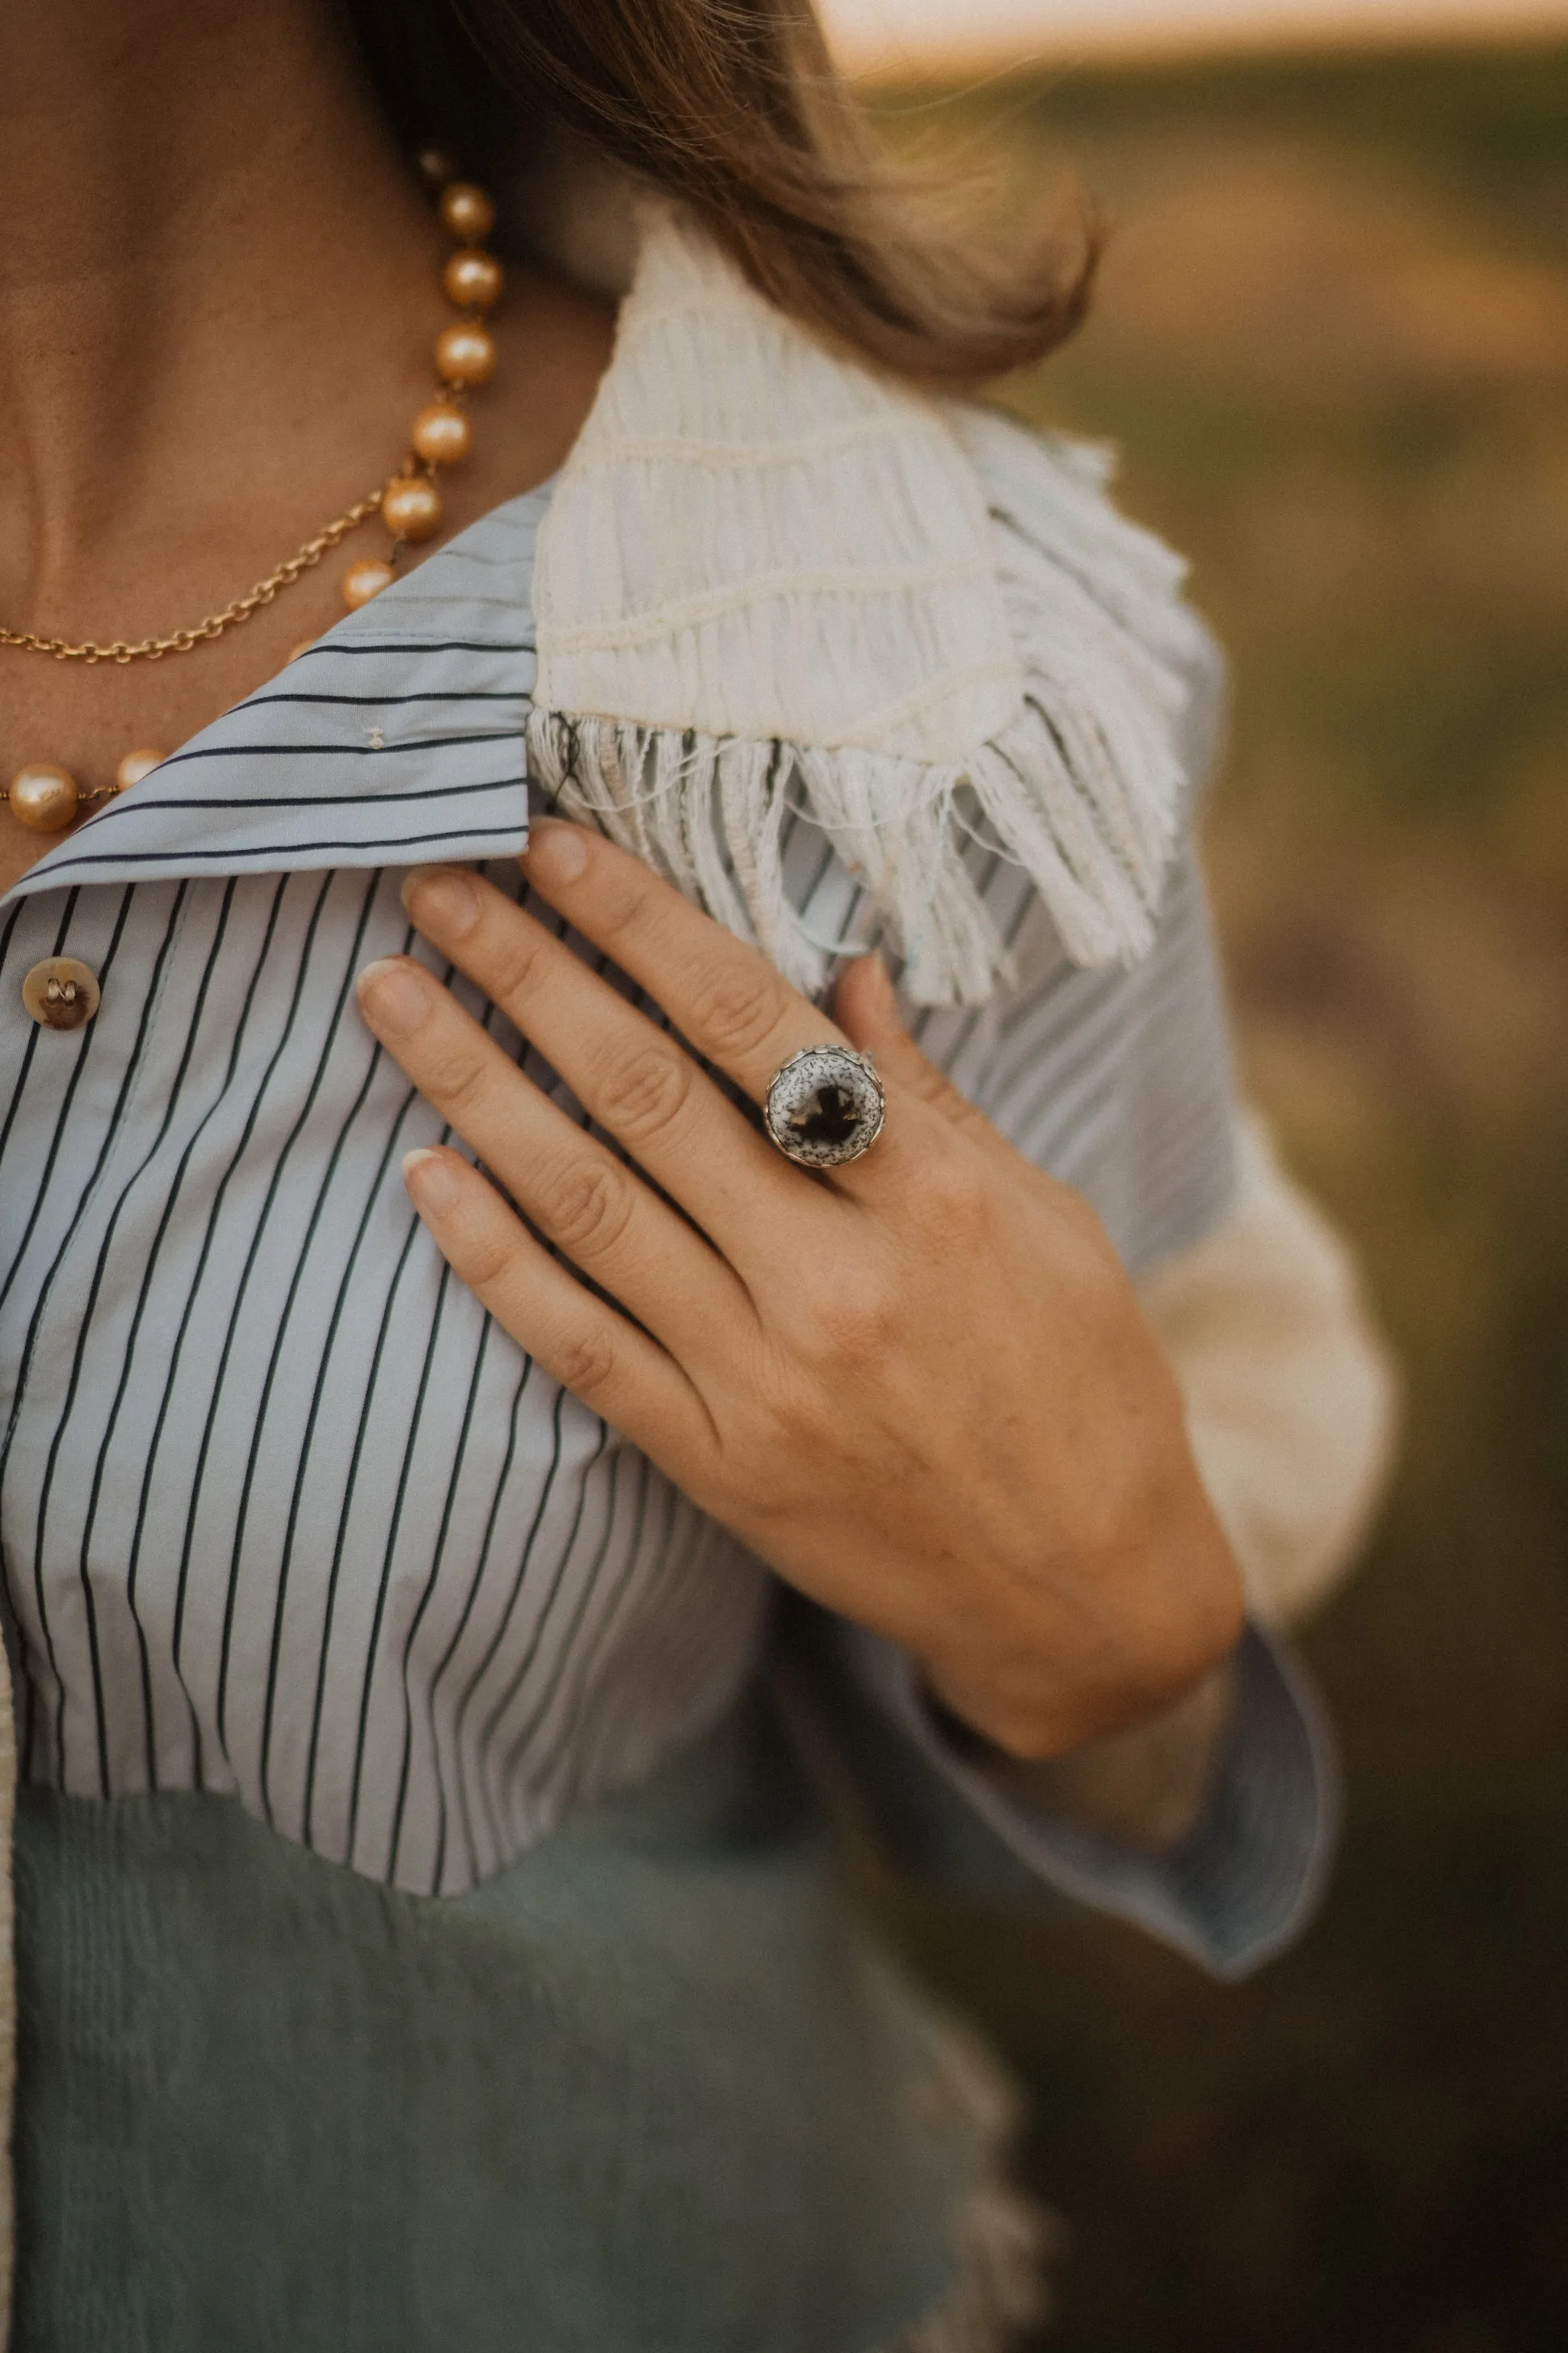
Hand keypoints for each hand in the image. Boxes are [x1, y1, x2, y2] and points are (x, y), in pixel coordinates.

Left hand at [356, 822, 1243, 1760]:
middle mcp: (837, 1279)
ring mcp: (764, 1377)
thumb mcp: (1044, 1217)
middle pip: (646, 1094)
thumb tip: (843, 972)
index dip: (641, 923)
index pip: (752, 1023)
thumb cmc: (1084, 1384)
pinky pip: (578, 1346)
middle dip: (527, 974)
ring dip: (474, 1088)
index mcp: (930, 1196)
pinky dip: (492, 1259)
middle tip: (434, 888)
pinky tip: (425, 1175)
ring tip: (392, 999)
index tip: (554, 847)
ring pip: (588, 1204)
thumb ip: (930, 1099)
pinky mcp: (715, 1461)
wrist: (1085, 1593)